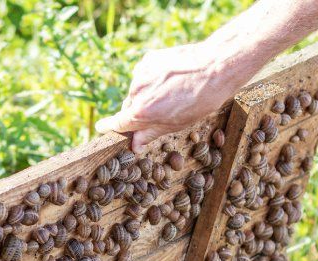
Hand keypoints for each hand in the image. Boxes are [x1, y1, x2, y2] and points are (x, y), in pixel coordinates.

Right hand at [96, 41, 250, 151]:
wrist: (215, 66)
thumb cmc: (200, 99)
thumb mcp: (176, 124)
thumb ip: (150, 134)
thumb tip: (134, 145)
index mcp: (141, 112)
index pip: (116, 123)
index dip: (108, 127)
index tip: (101, 128)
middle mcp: (135, 92)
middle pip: (129, 107)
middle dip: (138, 111)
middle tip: (161, 112)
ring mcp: (140, 73)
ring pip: (138, 90)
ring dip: (148, 93)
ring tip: (172, 92)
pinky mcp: (148, 59)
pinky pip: (144, 74)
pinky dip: (153, 78)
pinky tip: (171, 78)